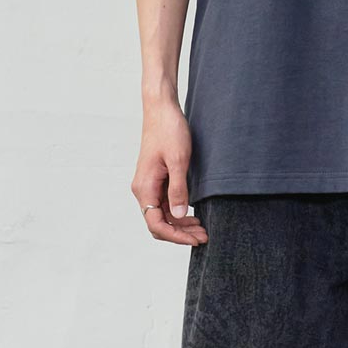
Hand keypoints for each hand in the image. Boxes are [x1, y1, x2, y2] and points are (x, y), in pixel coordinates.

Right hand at [132, 91, 205, 245]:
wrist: (161, 108)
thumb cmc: (169, 129)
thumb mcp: (178, 160)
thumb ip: (178, 189)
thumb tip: (179, 215)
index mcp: (145, 187)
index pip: (156, 224)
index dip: (176, 236)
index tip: (196, 239)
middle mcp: (143, 190)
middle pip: (159, 224)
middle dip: (180, 234)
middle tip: (204, 236)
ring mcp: (149, 186)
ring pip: (163, 216)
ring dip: (181, 225)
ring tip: (202, 228)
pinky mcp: (156, 181)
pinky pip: (166, 205)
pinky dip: (179, 213)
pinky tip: (193, 214)